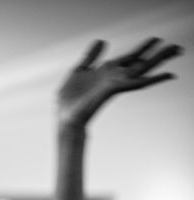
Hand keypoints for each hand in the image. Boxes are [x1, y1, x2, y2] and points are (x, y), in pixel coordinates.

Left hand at [58, 38, 182, 125]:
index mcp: (106, 71)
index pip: (129, 58)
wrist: (65, 116)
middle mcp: (114, 76)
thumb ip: (91, 56)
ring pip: (143, 68)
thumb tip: (102, 40)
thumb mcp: (79, 70)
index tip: (155, 41)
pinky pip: (138, 82)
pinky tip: (167, 74)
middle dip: (158, 54)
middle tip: (176, 47)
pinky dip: (154, 78)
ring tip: (176, 50)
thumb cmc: (69, 99)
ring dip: (160, 59)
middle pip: (141, 62)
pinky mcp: (114, 89)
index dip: (142, 49)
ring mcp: (116, 82)